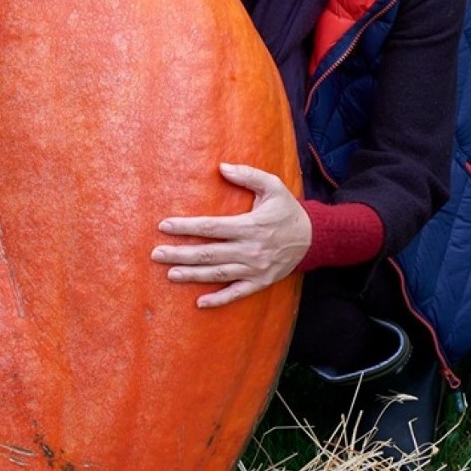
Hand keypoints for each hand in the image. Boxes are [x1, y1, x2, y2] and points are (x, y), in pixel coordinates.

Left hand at [151, 162, 310, 307]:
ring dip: (193, 275)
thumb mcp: (273, 187)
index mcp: (250, 226)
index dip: (186, 227)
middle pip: (209, 253)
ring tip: (170, 274)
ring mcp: (255, 269)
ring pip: (218, 274)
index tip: (164, 226)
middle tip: (156, 254)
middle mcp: (250, 250)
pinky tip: (200, 303)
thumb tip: (221, 167)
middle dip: (180, 254)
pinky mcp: (261, 282)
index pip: (211, 227)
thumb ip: (248, 175)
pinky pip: (237, 293)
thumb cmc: (287, 210)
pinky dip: (219, 299)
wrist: (314, 238)